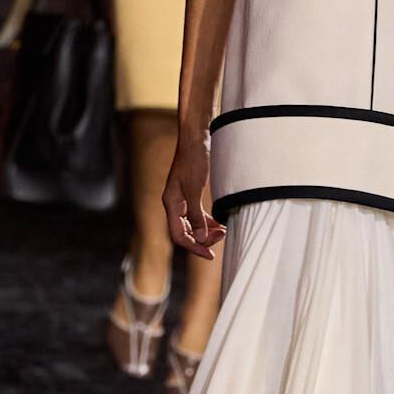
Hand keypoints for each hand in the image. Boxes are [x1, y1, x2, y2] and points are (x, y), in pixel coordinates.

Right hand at [163, 136, 226, 259]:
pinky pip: (197, 214)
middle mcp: (173, 203)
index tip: (210, 255)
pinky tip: (220, 223)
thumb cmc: (194, 160)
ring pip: (192, 224)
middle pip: (185, 232)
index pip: (179, 235)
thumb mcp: (195, 188)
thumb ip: (196, 215)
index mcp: (170, 203)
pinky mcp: (190, 193)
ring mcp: (181, 199)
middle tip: (222, 237)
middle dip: (203, 239)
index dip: (194, 247)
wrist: (196, 138)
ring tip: (224, 232)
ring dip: (207, 231)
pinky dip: (208, 221)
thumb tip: (200, 238)